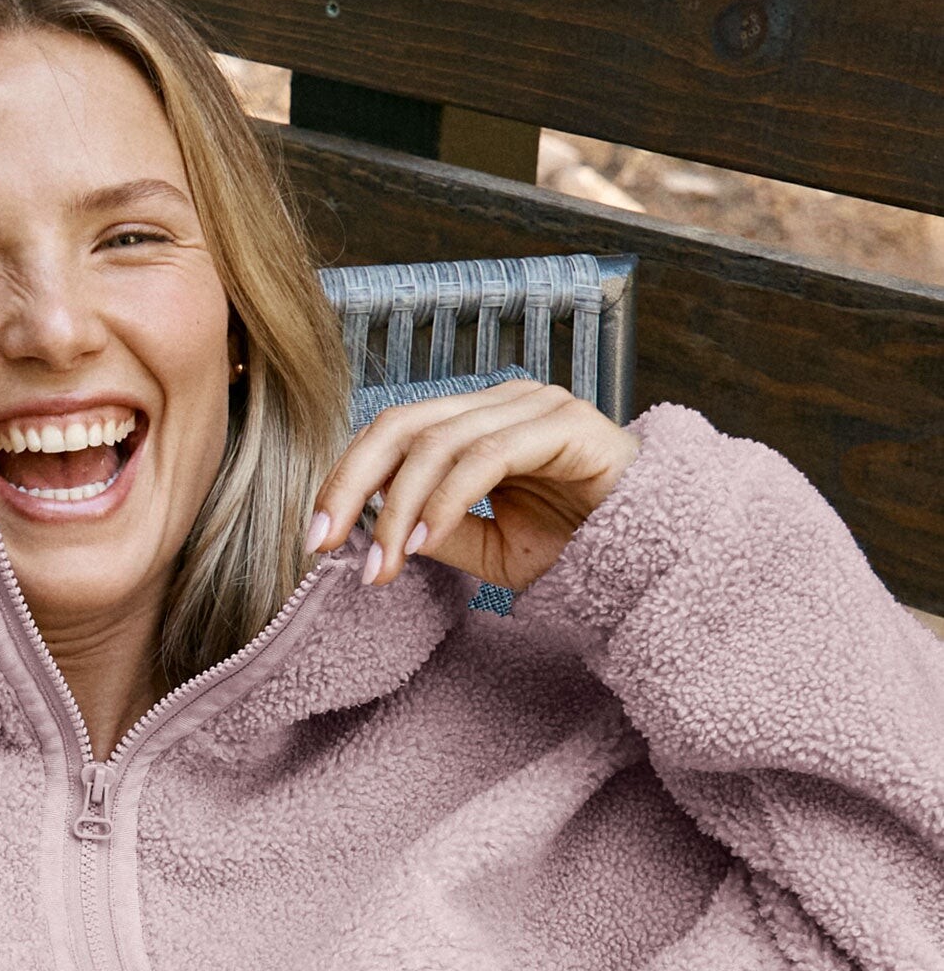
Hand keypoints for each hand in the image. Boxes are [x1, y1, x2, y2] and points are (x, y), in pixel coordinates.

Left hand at [306, 378, 639, 593]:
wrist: (654, 555)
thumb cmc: (576, 547)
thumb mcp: (488, 552)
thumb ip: (434, 534)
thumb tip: (369, 531)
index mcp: (476, 422)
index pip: (391, 434)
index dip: (344, 481)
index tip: (315, 539)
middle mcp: (500, 403)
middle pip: (400, 425)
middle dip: (350, 486)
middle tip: (323, 545)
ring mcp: (533, 406)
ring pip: (437, 442)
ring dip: (398, 510)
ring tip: (383, 567)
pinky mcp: (564, 424)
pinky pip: (486, 457)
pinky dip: (444, 502)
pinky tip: (422, 545)